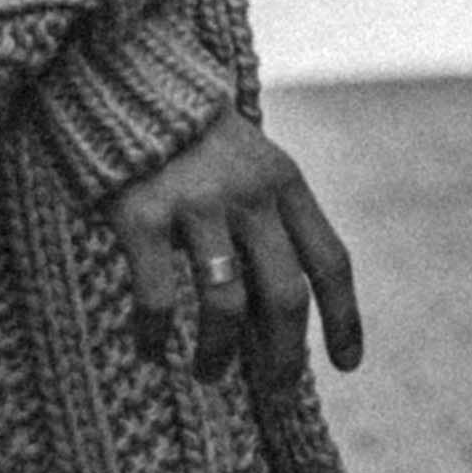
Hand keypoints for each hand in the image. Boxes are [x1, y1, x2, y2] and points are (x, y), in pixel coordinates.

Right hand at [110, 110, 364, 388]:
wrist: (124, 83)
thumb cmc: (192, 142)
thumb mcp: (250, 167)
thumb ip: (270, 226)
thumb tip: (280, 321)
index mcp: (285, 183)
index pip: (330, 261)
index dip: (343, 319)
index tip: (347, 364)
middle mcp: (249, 195)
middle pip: (285, 296)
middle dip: (284, 356)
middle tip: (275, 390)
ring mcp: (196, 204)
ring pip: (225, 305)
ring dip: (219, 355)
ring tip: (208, 375)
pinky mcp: (142, 214)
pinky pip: (158, 296)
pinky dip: (155, 335)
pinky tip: (150, 350)